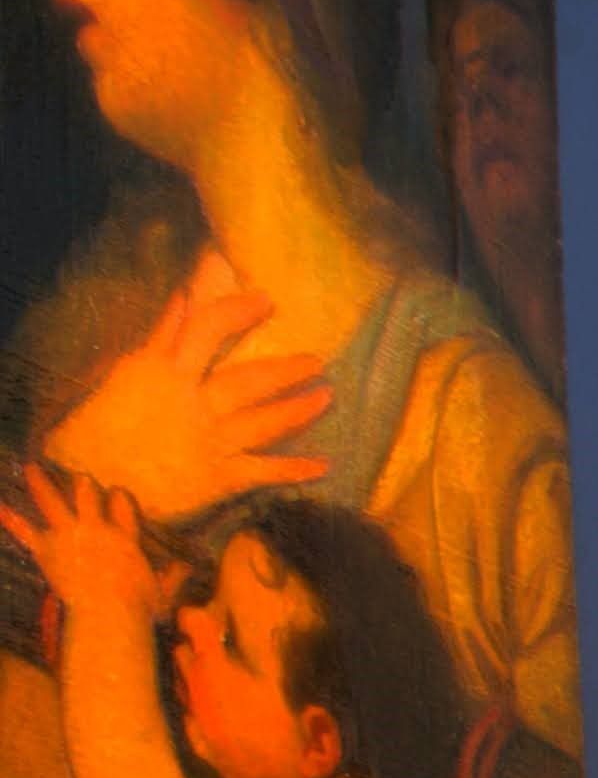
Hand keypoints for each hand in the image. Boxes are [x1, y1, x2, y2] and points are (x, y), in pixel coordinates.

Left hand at [0, 463, 162, 620]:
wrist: (108, 615)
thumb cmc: (139, 608)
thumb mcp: (163, 592)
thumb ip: (174, 576)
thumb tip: (188, 567)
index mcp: (124, 537)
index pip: (121, 504)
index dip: (118, 497)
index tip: (116, 493)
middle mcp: (95, 528)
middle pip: (86, 494)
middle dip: (83, 485)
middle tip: (80, 477)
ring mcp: (68, 536)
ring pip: (52, 501)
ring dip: (40, 484)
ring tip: (31, 468)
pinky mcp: (46, 550)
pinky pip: (24, 530)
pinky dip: (10, 518)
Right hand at [39, 253, 330, 522]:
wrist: (92, 482)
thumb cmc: (105, 425)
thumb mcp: (130, 373)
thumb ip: (163, 335)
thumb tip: (185, 295)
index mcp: (164, 373)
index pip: (206, 329)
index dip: (236, 311)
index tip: (264, 300)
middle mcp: (191, 404)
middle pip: (247, 380)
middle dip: (285, 370)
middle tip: (316, 361)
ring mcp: (207, 440)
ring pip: (263, 422)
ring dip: (298, 411)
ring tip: (326, 396)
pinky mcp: (217, 477)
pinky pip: (262, 472)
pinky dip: (293, 470)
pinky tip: (322, 466)